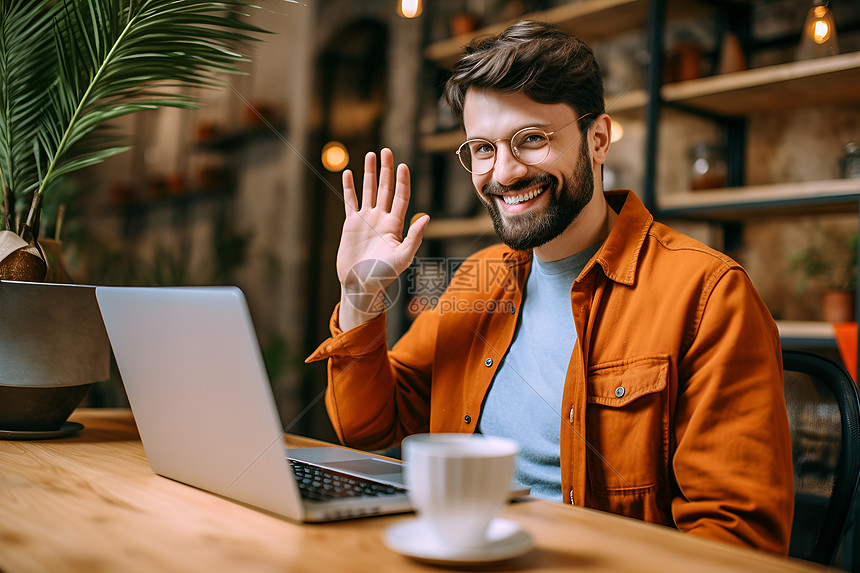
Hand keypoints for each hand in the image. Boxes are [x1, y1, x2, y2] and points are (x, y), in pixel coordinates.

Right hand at [337, 148, 428, 331]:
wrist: (361, 285)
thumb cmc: (383, 275)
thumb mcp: (402, 257)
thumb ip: (414, 237)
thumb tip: (427, 216)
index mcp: (396, 225)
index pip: (401, 197)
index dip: (402, 181)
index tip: (403, 165)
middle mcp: (382, 219)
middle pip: (385, 188)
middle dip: (386, 170)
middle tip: (386, 150)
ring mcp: (366, 220)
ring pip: (368, 191)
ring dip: (369, 173)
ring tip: (371, 155)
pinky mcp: (351, 225)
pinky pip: (350, 201)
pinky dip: (349, 187)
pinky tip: (349, 173)